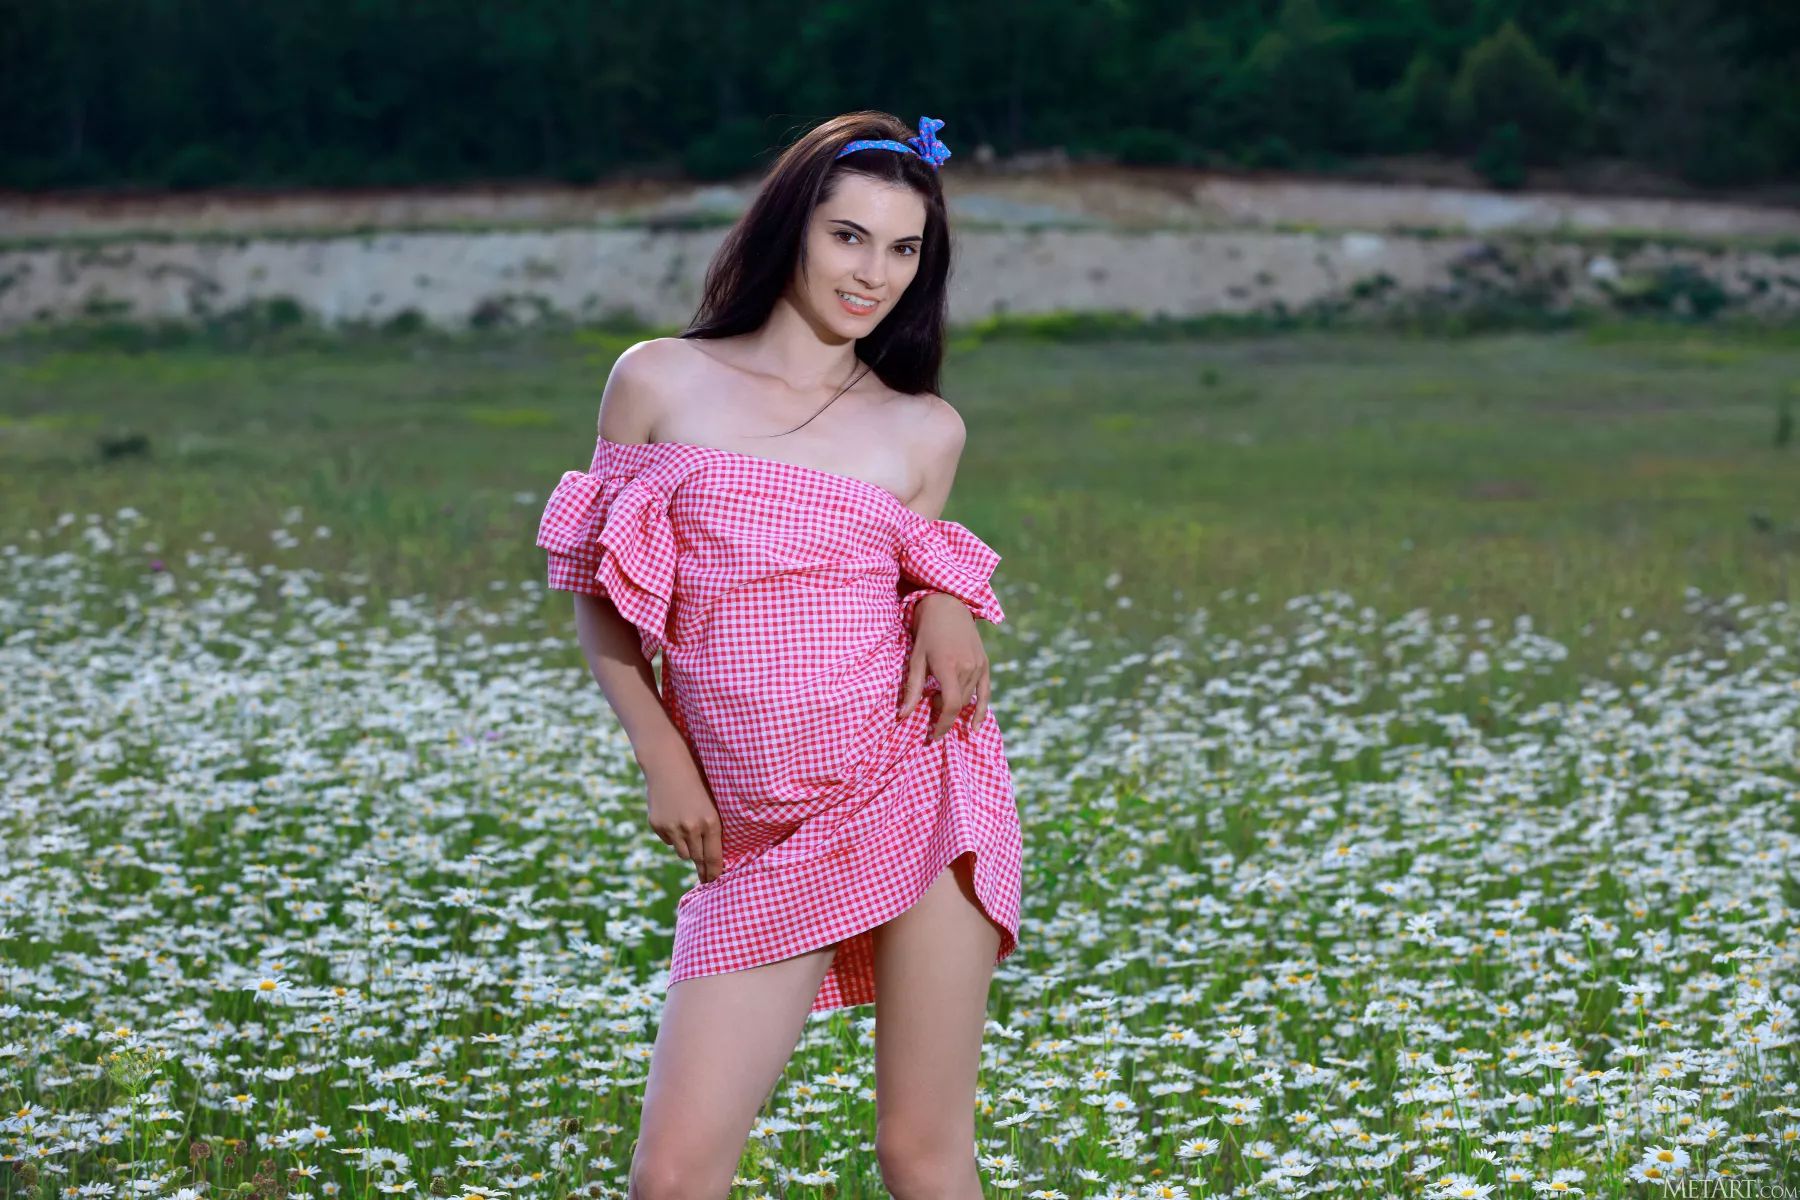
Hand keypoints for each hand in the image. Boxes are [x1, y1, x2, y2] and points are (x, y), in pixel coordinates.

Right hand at [641, 744, 723, 883]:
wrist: (668, 764)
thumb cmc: (697, 782)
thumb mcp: (712, 804)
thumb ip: (712, 829)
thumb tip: (712, 857)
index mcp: (710, 821)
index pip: (713, 857)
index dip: (714, 873)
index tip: (714, 883)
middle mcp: (691, 828)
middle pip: (697, 858)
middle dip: (701, 867)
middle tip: (705, 877)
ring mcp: (672, 828)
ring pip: (682, 853)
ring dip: (687, 849)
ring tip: (689, 832)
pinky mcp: (657, 825)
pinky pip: (669, 841)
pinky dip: (673, 836)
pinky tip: (674, 818)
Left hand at [899, 591, 989, 741]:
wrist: (948, 606)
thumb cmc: (927, 631)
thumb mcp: (915, 658)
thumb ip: (912, 689)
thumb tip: (902, 716)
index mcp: (948, 666)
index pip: (951, 704)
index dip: (943, 724)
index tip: (933, 736)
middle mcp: (967, 667)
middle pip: (957, 703)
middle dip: (943, 709)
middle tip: (930, 699)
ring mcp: (979, 666)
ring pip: (968, 699)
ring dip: (954, 704)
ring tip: (940, 693)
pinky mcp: (985, 664)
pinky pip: (985, 694)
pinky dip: (980, 711)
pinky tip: (975, 727)